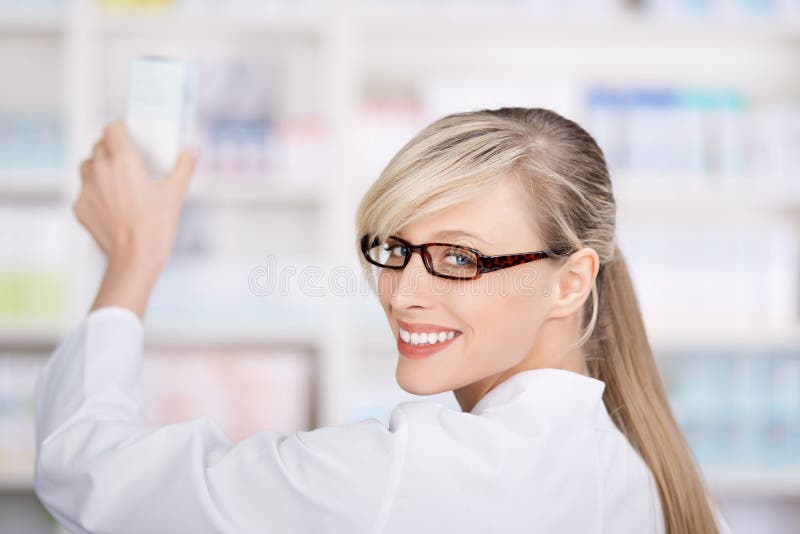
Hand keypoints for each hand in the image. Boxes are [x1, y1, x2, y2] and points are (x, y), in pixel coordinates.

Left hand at [73, 120, 197, 270]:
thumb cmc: (156, 225)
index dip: (119, 128)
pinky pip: (84, 191)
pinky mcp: (80, 207)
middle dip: (110, 148)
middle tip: (126, 159)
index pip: (112, 129)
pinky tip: (111, 204)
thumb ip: (184, 167)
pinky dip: (94, 192)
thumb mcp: (175, 193)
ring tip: (114, 179)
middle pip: (98, 146)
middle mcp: (100, 170)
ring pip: (86, 166)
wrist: (135, 257)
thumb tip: (193, 150)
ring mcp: (86, 189)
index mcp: (123, 160)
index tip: (127, 133)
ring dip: (98, 166)